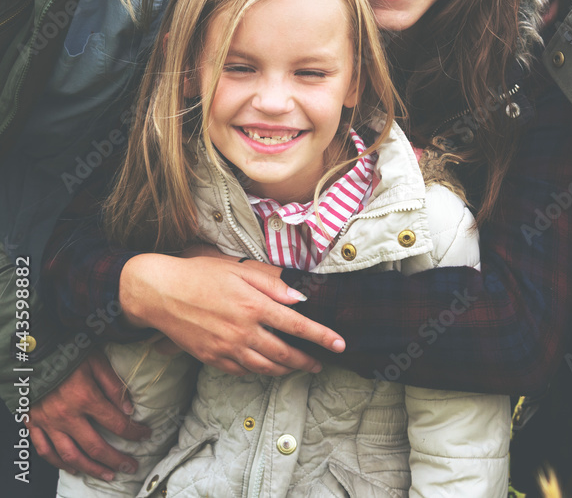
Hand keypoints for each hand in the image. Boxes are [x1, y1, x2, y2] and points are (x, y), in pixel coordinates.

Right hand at [28, 349, 148, 480]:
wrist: (33, 352)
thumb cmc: (69, 353)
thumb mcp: (97, 361)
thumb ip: (113, 385)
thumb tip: (129, 409)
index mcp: (85, 398)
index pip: (116, 423)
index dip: (134, 432)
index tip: (146, 436)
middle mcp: (66, 415)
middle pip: (95, 446)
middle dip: (116, 459)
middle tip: (131, 467)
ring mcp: (48, 422)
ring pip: (70, 455)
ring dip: (91, 468)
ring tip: (107, 474)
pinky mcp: (33, 424)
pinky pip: (45, 450)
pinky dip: (59, 463)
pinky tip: (73, 468)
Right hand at [119, 253, 344, 376]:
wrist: (160, 293)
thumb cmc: (201, 275)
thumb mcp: (240, 271)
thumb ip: (272, 285)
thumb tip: (300, 298)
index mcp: (254, 306)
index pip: (298, 326)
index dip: (322, 336)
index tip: (340, 344)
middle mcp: (244, 331)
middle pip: (285, 353)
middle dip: (307, 361)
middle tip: (320, 364)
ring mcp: (227, 348)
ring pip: (265, 367)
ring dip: (286, 370)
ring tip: (298, 368)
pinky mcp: (212, 359)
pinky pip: (242, 371)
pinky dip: (259, 371)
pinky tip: (266, 367)